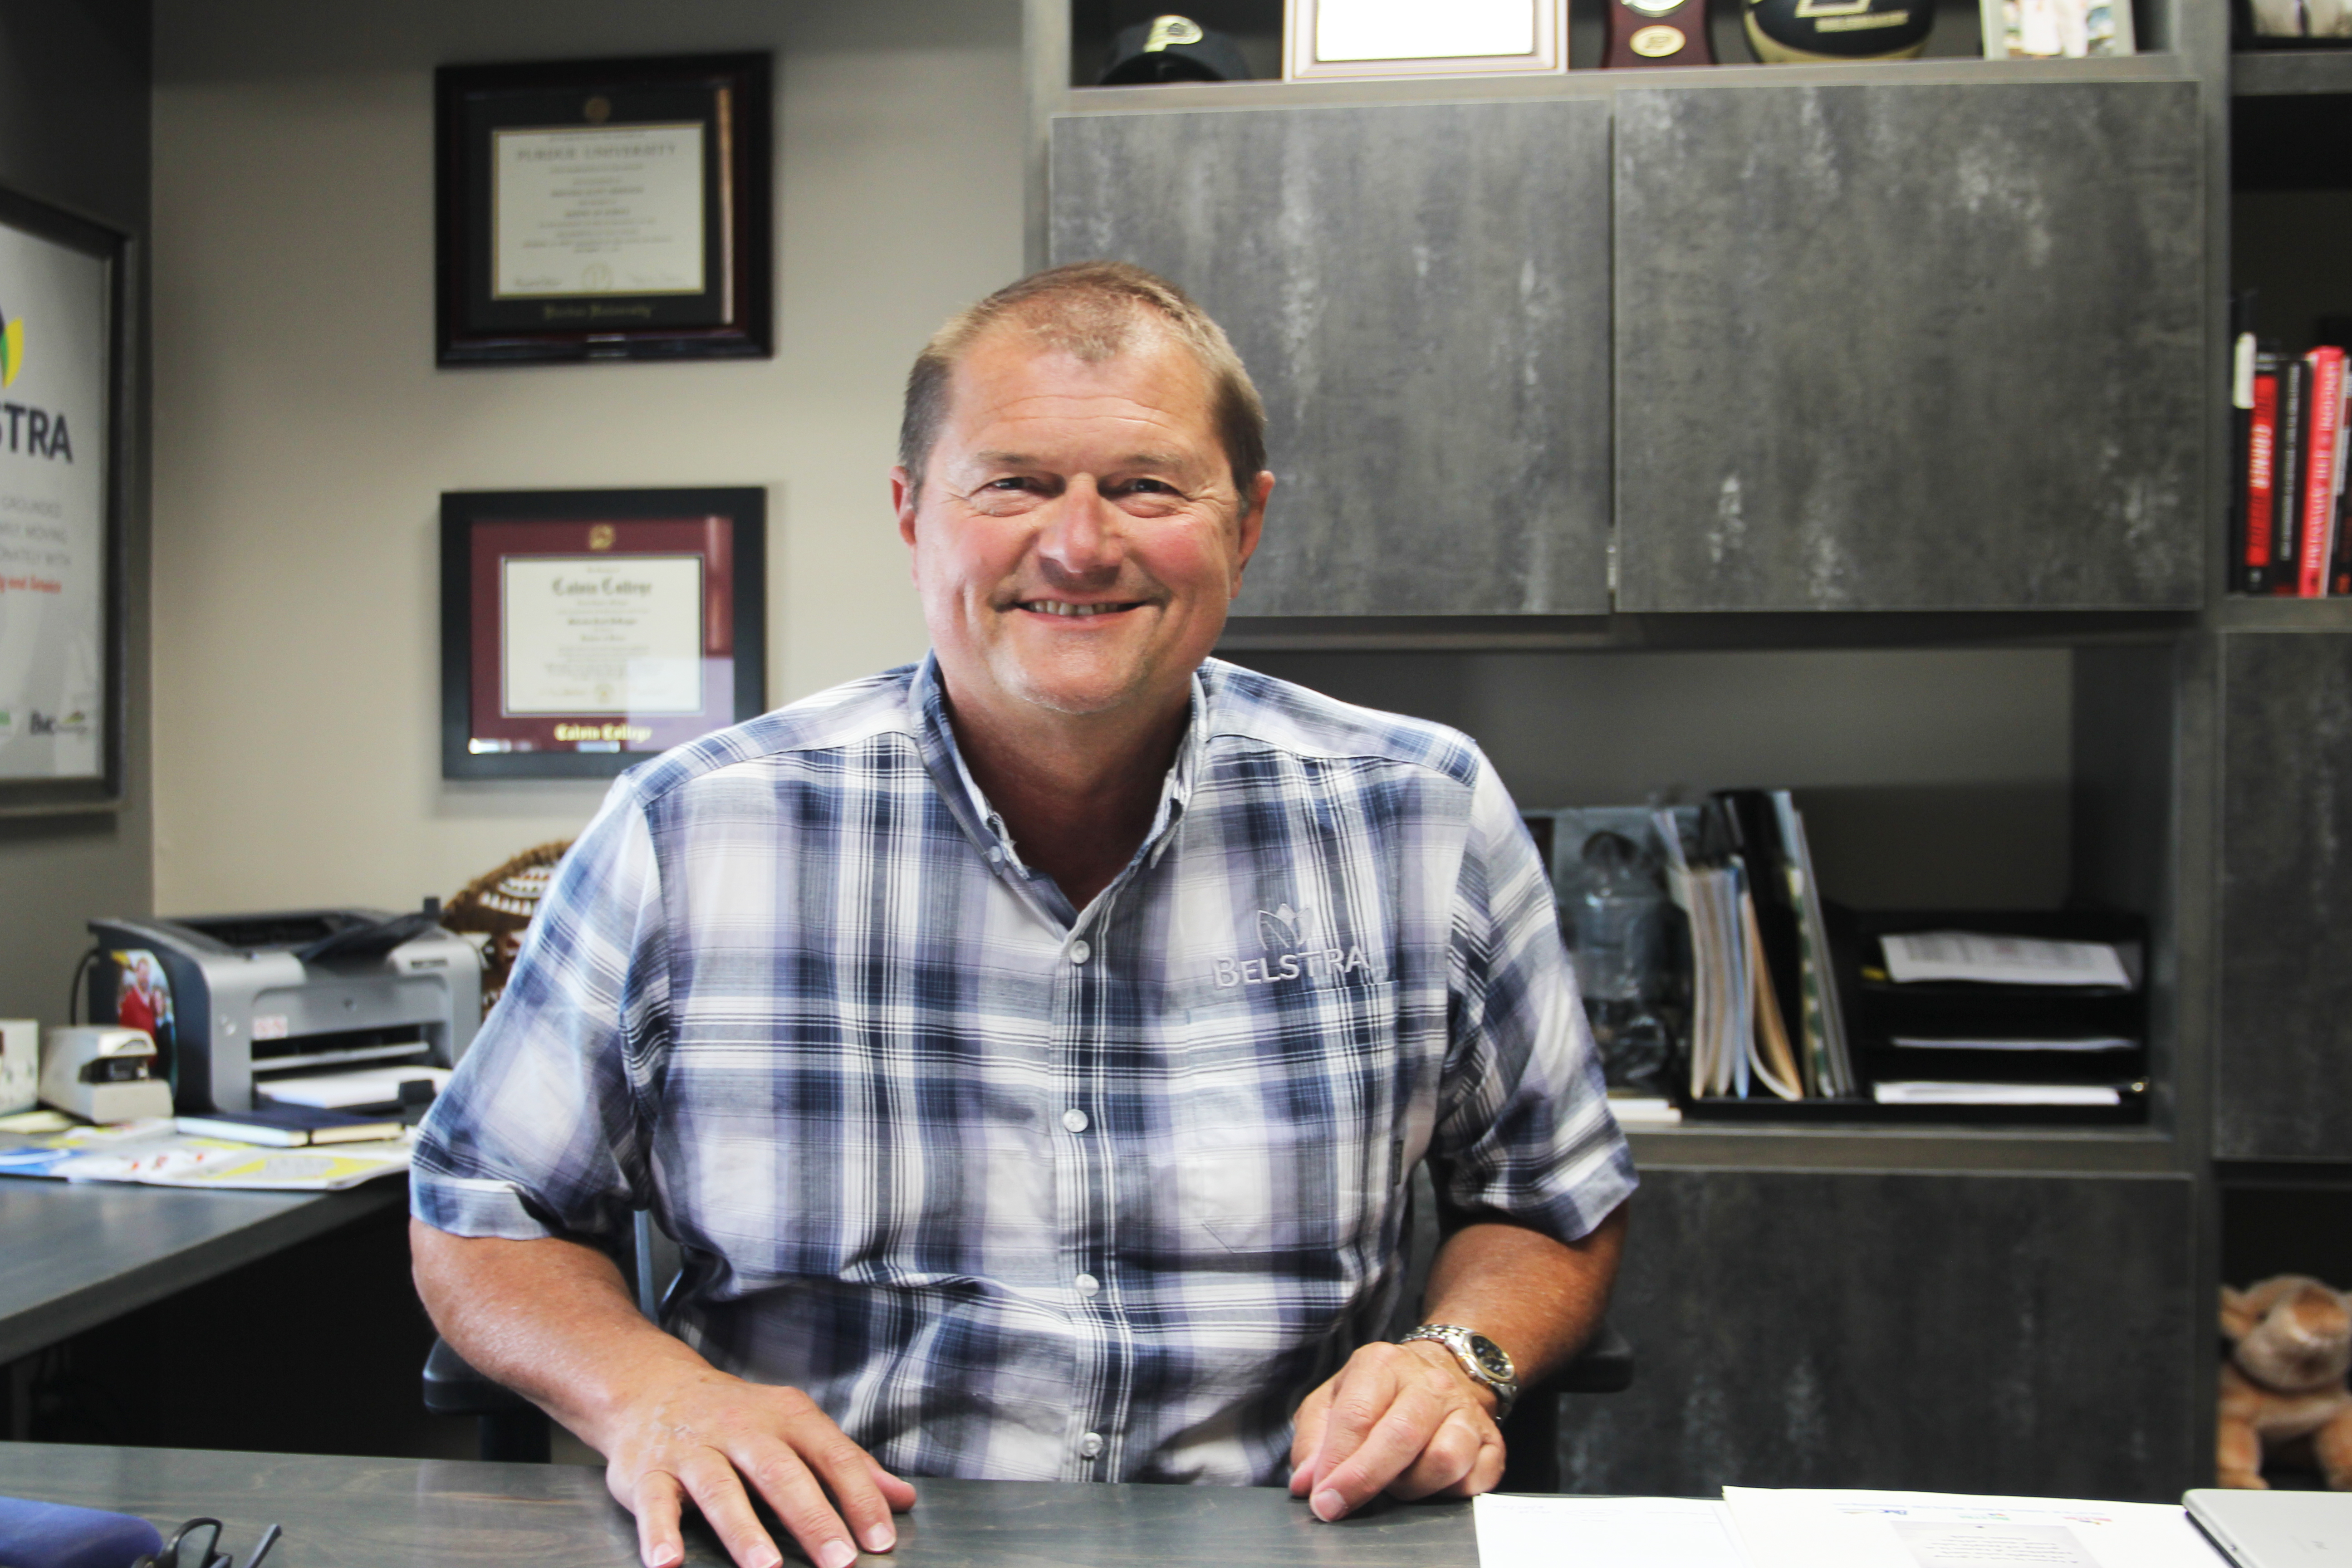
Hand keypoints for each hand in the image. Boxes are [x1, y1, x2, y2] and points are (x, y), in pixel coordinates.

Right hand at [592, 1359, 916, 1567]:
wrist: (653, 1386)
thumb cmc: (738, 1418)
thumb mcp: (796, 1428)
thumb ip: (847, 1465)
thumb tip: (903, 1499)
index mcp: (786, 1418)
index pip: (832, 1457)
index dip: (859, 1498)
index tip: (881, 1541)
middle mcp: (741, 1429)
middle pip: (782, 1474)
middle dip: (813, 1519)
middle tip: (840, 1562)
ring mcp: (693, 1450)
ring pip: (721, 1490)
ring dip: (744, 1531)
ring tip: (766, 1566)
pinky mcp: (647, 1472)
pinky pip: (654, 1504)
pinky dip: (660, 1533)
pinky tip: (669, 1562)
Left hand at [1287, 1339, 1505, 1520]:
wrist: (1440, 1373)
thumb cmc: (1376, 1394)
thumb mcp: (1330, 1401)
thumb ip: (1312, 1440)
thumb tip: (1307, 1483)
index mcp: (1382, 1364)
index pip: (1357, 1416)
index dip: (1336, 1463)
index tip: (1322, 1497)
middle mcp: (1429, 1383)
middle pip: (1400, 1437)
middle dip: (1365, 1479)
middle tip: (1338, 1506)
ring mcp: (1465, 1411)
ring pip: (1443, 1461)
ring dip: (1411, 1486)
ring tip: (1394, 1480)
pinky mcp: (1492, 1442)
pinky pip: (1474, 1481)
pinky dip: (1448, 1493)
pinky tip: (1429, 1483)